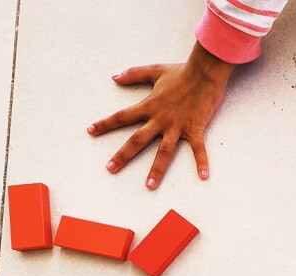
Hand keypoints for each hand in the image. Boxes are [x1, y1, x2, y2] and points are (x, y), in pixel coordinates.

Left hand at [88, 42, 233, 188]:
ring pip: (164, 151)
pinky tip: (203, 175)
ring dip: (156, 169)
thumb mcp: (155, 70)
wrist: (205, 72)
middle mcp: (161, 119)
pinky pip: (198, 148)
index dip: (105, 124)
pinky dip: (202, 162)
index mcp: (150, 106)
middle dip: (122, 155)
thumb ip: (134, 74)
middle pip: (138, 140)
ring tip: (149, 185)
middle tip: (110, 169)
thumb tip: (115, 77)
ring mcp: (178, 126)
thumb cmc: (182, 71)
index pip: (122, 116)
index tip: (90, 131)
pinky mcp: (195, 128)